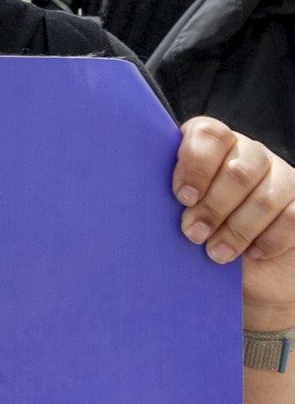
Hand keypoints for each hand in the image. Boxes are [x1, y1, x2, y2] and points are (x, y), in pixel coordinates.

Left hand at [174, 118, 294, 325]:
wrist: (242, 270)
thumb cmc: (196, 231)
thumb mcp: (176, 211)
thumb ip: (164, 195)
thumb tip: (125, 198)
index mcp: (211, 144)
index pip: (208, 133)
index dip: (195, 163)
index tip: (180, 196)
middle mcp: (247, 152)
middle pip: (238, 169)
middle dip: (213, 206)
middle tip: (192, 233)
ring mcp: (280, 175)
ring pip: (266, 196)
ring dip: (237, 229)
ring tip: (215, 253)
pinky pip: (291, 217)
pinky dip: (268, 239)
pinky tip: (250, 254)